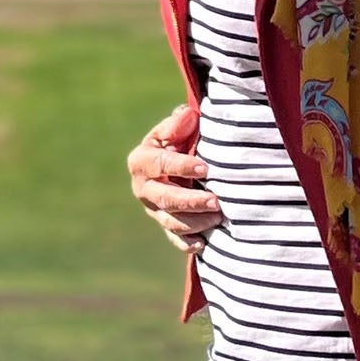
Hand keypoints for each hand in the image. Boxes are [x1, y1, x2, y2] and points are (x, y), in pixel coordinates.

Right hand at [127, 104, 220, 253]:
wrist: (181, 162)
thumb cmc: (180, 140)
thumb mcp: (178, 128)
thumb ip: (180, 123)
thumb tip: (187, 117)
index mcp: (141, 160)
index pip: (158, 164)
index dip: (181, 166)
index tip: (205, 169)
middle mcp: (143, 187)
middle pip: (164, 198)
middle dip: (190, 201)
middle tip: (216, 201)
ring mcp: (153, 209)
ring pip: (170, 221)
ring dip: (195, 222)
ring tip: (219, 217)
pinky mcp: (166, 224)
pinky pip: (174, 238)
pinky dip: (187, 243)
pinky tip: (204, 242)